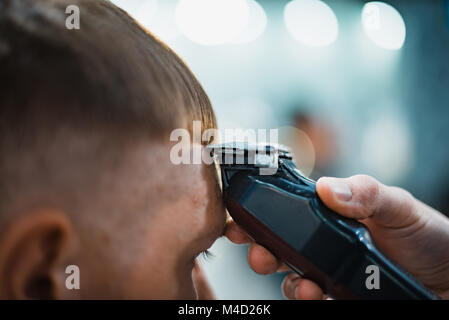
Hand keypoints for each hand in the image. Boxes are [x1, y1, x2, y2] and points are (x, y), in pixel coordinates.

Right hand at [225, 175, 448, 298]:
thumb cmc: (426, 235)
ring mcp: (332, 275)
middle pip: (279, 250)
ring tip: (304, 284)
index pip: (286, 214)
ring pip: (293, 281)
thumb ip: (366, 193)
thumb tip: (328, 189)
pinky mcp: (342, 297)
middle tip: (258, 254)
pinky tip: (317, 295)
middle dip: (260, 252)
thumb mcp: (398, 206)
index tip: (237, 217)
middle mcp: (325, 247)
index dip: (257, 215)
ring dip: (288, 283)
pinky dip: (309, 300)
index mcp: (330, 218)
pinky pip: (315, 301)